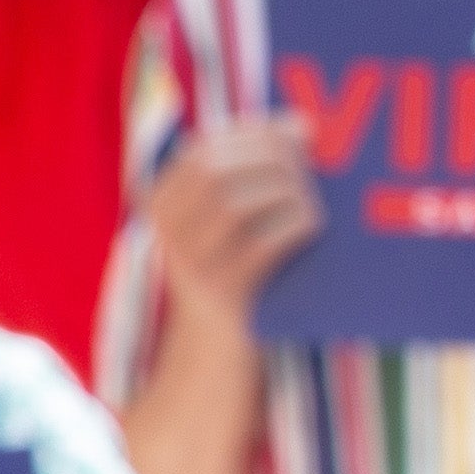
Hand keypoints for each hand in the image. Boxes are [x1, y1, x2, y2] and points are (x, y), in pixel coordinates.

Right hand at [145, 120, 321, 318]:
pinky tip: (313, 227)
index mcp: (160, 204)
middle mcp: (165, 233)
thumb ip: (248, 172)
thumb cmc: (234, 269)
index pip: (201, 152)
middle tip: (311, 162)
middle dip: (269, 158)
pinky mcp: (220, 294)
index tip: (298, 128)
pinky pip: (260, 247)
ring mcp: (189, 265)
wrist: (214, 349)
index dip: (252, 133)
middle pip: (213, 174)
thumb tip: (302, 125)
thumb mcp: (223, 220)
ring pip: (233, 206)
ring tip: (311, 198)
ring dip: (283, 192)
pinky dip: (293, 228)